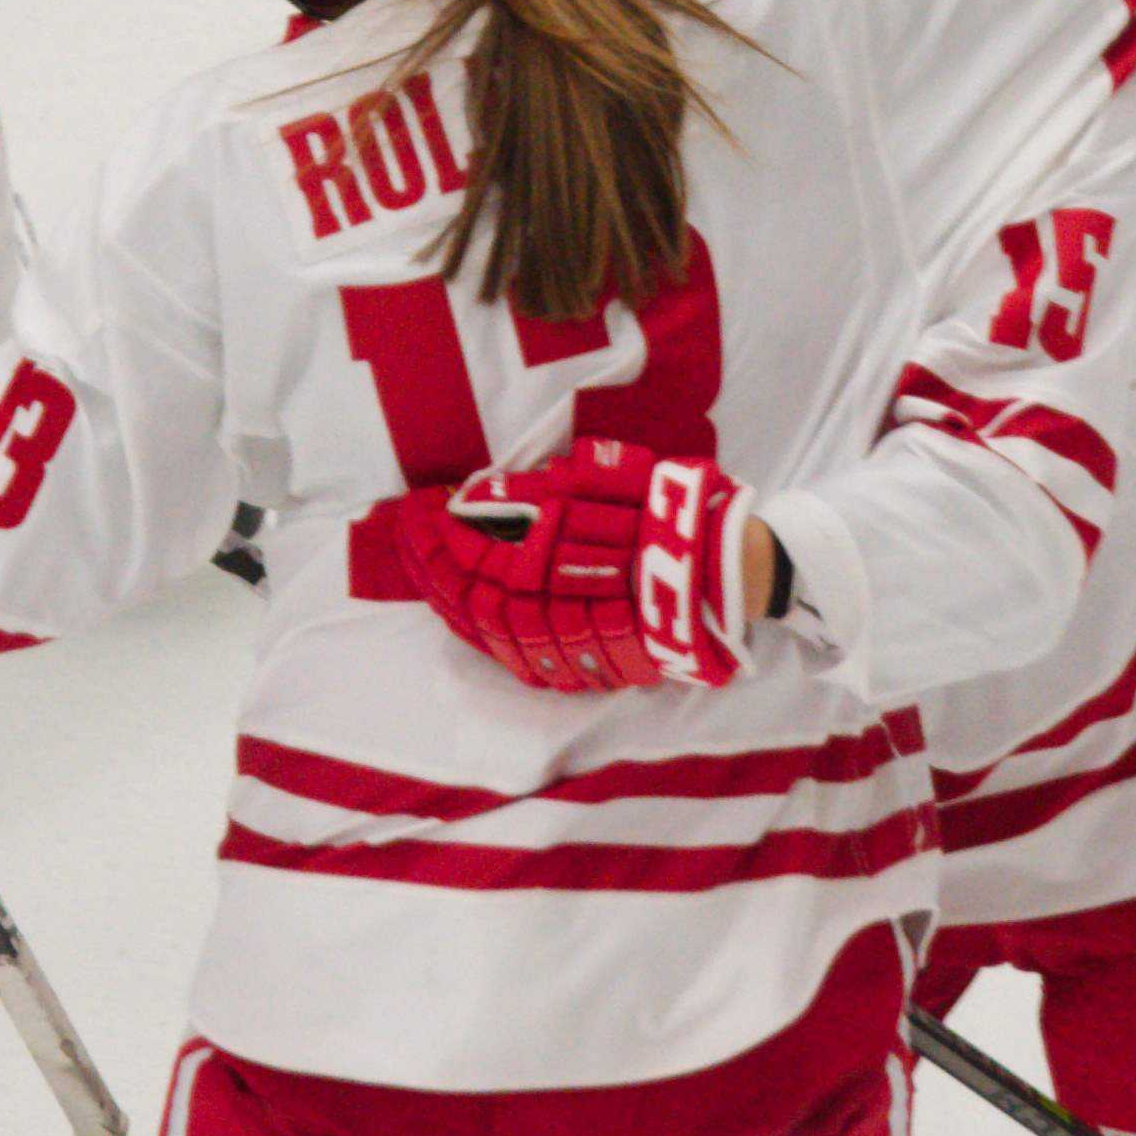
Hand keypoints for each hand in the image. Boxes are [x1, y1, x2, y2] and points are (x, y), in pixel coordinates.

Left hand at [368, 439, 760, 691]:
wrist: (729, 571)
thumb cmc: (670, 508)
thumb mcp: (614, 475)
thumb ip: (545, 487)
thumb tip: (478, 497)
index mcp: (569, 535)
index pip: (482, 535)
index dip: (441, 524)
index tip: (415, 507)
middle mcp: (567, 588)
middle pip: (479, 580)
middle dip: (435, 561)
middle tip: (406, 538)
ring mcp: (578, 632)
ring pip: (495, 623)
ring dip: (452, 599)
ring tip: (425, 575)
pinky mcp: (591, 661)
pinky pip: (524, 657)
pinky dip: (486, 637)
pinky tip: (465, 617)